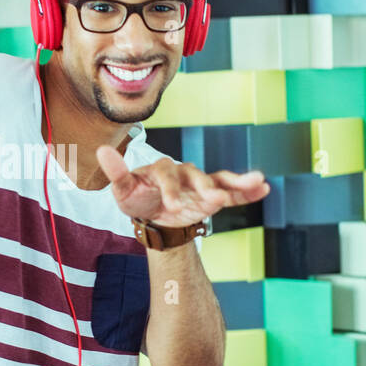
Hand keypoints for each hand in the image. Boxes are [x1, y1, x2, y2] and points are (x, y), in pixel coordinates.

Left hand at [95, 145, 269, 226]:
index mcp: (162, 169)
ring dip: (236, 181)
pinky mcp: (213, 195)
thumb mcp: (123, 190)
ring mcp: (200, 183)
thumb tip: (101, 150)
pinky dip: (247, 190)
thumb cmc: (137, 199)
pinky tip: (264, 188)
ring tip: (258, 180)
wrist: (154, 216)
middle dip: (202, 188)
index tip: (172, 206)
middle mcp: (184, 172)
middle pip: (196, 176)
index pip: (167, 174)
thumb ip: (117, 173)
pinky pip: (232, 191)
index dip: (170, 189)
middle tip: (210, 199)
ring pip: (219, 180)